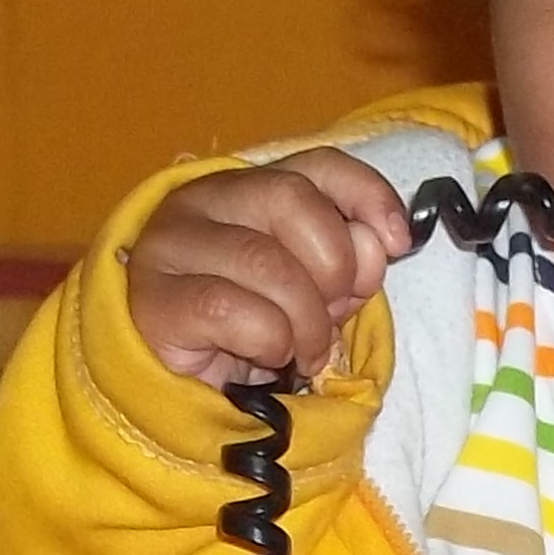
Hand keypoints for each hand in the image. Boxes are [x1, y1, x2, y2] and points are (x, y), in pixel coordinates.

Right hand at [124, 148, 414, 387]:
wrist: (180, 390)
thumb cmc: (252, 333)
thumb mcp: (316, 293)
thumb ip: (348, 262)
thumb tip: (375, 244)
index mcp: (249, 188)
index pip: (318, 164)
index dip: (367, 194)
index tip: (397, 243)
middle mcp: (203, 199)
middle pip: (292, 200)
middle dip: (333, 266)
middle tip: (331, 314)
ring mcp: (172, 245)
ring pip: (266, 262)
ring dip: (306, 321)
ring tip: (302, 351)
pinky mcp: (155, 299)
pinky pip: (233, 310)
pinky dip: (269, 342)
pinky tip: (264, 357)